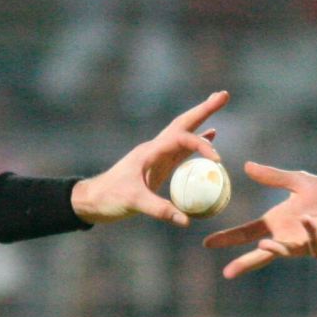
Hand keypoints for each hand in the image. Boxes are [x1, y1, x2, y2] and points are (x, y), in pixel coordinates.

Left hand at [72, 91, 227, 224]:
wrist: (92, 200)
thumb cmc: (109, 198)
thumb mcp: (134, 203)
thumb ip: (160, 210)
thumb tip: (187, 221)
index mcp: (150, 152)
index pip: (181, 138)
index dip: (201, 145)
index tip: (217, 161)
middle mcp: (155, 149)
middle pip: (183, 123)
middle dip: (204, 109)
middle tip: (224, 95)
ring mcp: (157, 156)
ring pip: (183, 132)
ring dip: (202, 119)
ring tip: (219, 104)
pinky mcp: (159, 166)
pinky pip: (182, 149)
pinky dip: (197, 141)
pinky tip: (210, 136)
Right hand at [200, 162, 316, 278]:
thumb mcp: (299, 181)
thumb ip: (274, 177)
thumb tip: (246, 166)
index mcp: (277, 222)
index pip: (248, 232)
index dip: (229, 238)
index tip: (208, 243)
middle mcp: (287, 237)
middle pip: (261, 253)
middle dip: (245, 262)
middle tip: (227, 272)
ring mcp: (305, 244)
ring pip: (286, 252)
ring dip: (275, 250)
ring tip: (262, 246)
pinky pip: (314, 243)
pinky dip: (309, 233)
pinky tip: (306, 221)